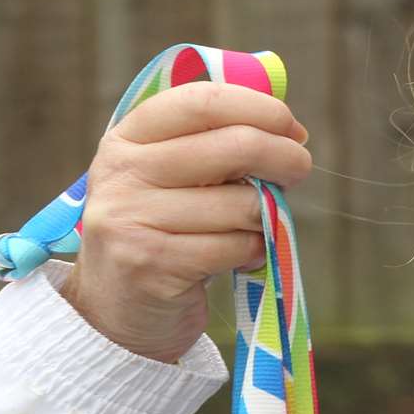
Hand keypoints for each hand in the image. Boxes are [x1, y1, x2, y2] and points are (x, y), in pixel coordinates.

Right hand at [60, 82, 311, 362]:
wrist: (114, 312)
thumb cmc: (160, 234)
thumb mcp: (166, 179)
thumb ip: (209, 146)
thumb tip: (288, 129)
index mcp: (126, 139)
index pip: (202, 101)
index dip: (259, 108)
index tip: (290, 127)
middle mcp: (122, 173)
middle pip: (234, 146)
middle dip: (284, 157)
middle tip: (299, 169)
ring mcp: (132, 219)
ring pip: (241, 204)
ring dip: (265, 216)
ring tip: (252, 227)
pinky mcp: (151, 265)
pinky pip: (234, 247)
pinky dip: (253, 251)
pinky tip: (241, 256)